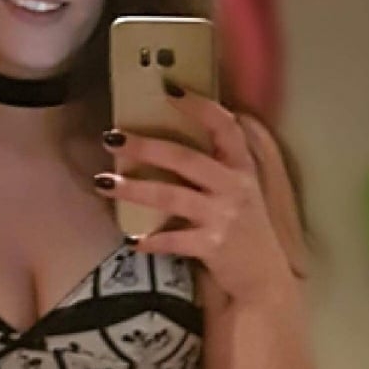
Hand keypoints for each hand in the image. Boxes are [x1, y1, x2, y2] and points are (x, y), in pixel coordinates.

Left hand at [96, 87, 295, 305]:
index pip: (224, 127)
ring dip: (133, 188)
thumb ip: (216, 169)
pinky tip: (132, 240)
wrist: (264, 279)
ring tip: (103, 182)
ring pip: (170, 196)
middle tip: (112, 138)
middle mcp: (234, 187)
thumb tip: (168, 146)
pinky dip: (151, 240)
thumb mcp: (241, 193)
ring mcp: (223, 217)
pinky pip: (173, 239)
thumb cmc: (245, 232)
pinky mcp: (212, 246)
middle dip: (145, 147)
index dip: (198, 106)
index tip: (169, 89)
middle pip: (184, 158)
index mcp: (241, 168)